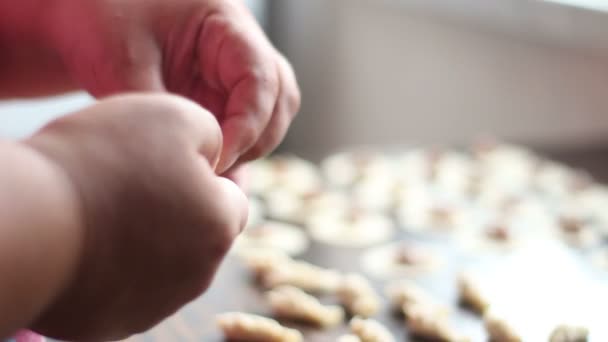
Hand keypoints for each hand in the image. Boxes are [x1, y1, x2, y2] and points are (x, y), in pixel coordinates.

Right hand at [25, 94, 247, 340]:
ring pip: (167, 263)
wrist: (27, 223)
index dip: (219, 174)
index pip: (235, 197)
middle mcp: (198, 273)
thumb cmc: (103, 159)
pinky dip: (118, 266)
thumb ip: (211, 133)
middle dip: (186, 206)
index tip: (198, 161)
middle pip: (202, 232)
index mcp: (220, 225)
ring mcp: (155, 303)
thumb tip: (215, 154)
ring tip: (114, 209)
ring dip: (153, 238)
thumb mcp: (173, 116)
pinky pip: (127, 289)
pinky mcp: (113, 323)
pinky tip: (93, 242)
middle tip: (148, 180)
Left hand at [45, 0, 300, 172]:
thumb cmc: (102, 19)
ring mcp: (232, 73)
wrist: (85, 15)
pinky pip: (244, 128)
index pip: (261, 80)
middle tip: (217, 171)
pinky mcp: (219, 96)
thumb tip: (193, 165)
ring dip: (250, 148)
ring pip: (269, 117)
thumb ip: (163, 113)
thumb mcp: (125, 63)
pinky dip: (235, 152)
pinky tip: (208, 173)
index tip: (216, 158)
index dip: (247, 125)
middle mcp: (240, 48)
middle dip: (256, 140)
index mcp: (226, 25)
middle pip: (280, 100)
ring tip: (211, 174)